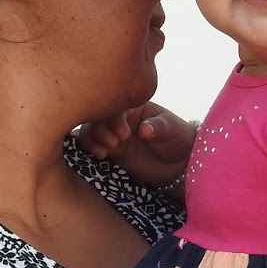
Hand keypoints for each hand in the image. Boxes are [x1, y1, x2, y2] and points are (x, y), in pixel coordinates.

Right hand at [76, 102, 193, 189]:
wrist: (177, 163)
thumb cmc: (177, 139)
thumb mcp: (172, 131)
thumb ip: (159, 128)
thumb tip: (145, 129)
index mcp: (133, 104)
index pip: (116, 103)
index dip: (115, 117)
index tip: (125, 134)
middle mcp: (118, 116)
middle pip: (98, 114)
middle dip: (101, 128)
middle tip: (114, 144)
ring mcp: (110, 131)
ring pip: (90, 128)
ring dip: (92, 139)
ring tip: (104, 153)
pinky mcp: (107, 148)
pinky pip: (90, 144)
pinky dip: (89, 147)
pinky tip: (99, 155)